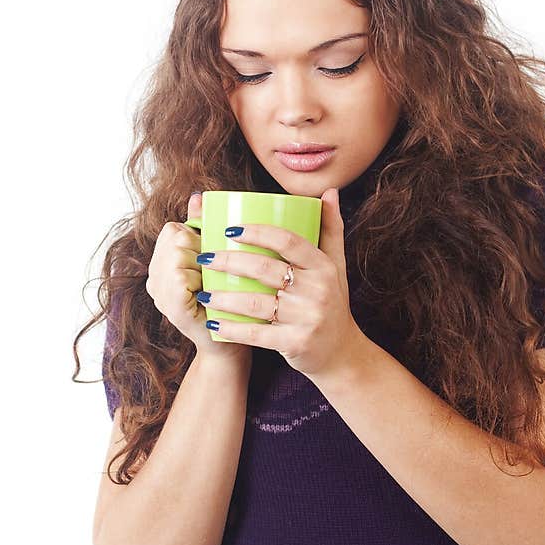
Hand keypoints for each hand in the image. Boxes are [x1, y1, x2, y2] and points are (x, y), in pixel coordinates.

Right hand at [145, 192, 251, 364]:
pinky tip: (207, 293)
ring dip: (202, 267)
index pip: (174, 229)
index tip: (211, 258)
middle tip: (213, 274)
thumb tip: (198, 196)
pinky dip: (197, 280)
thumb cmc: (228, 300)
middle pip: (175, 237)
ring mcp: (159, 292)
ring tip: (211, 285)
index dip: (197, 238)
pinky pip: (179, 276)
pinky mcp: (169, 307)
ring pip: (178, 254)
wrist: (230, 343)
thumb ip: (203, 227)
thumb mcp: (217, 260)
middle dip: (201, 250)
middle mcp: (154, 276)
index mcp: (163, 262)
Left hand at [193, 187, 365, 379]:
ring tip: (202, 290)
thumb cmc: (332, 302)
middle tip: (204, 257)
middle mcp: (316, 290)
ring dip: (223, 297)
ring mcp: (306, 318)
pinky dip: (232, 328)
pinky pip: (256, 334)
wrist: (341, 352)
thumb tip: (330, 192)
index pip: (288, 241)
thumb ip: (331, 228)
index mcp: (322, 266)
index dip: (257, 232)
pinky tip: (213, 321)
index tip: (230, 229)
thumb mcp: (336, 265)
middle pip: (265, 269)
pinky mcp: (295, 343)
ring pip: (255, 302)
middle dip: (229, 261)